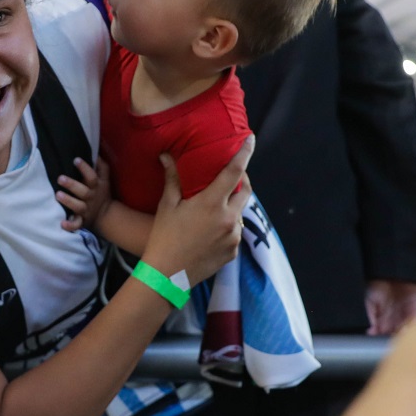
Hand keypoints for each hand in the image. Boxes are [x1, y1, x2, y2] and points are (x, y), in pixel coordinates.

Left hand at [54, 157, 113, 233]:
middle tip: (60, 178)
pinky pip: (77, 224)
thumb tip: (96, 153)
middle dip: (72, 184)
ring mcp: (86, 209)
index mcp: (96, 186)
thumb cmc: (101, 192)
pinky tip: (62, 223)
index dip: (84, 168)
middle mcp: (91, 197)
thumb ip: (101, 167)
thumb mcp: (104, 179)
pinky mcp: (82, 220)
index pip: (91, 176)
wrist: (106, 214)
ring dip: (68, 201)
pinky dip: (70, 225)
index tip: (75, 160)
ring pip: (78, 206)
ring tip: (58, 195)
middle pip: (83, 191)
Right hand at [141, 137, 252, 286]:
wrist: (167, 276)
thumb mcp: (167, 205)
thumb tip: (166, 155)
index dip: (245, 153)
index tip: (251, 139)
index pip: (235, 172)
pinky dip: (227, 227)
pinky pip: (235, 233)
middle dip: (242, 181)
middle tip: (231, 176)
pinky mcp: (233, 252)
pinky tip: (211, 230)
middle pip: (246, 191)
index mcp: (212, 203)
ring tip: (215, 207)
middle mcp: (229, 218)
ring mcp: (234, 237)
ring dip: (232, 206)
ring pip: (240, 213)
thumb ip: (173, 178)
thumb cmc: (164, 237)